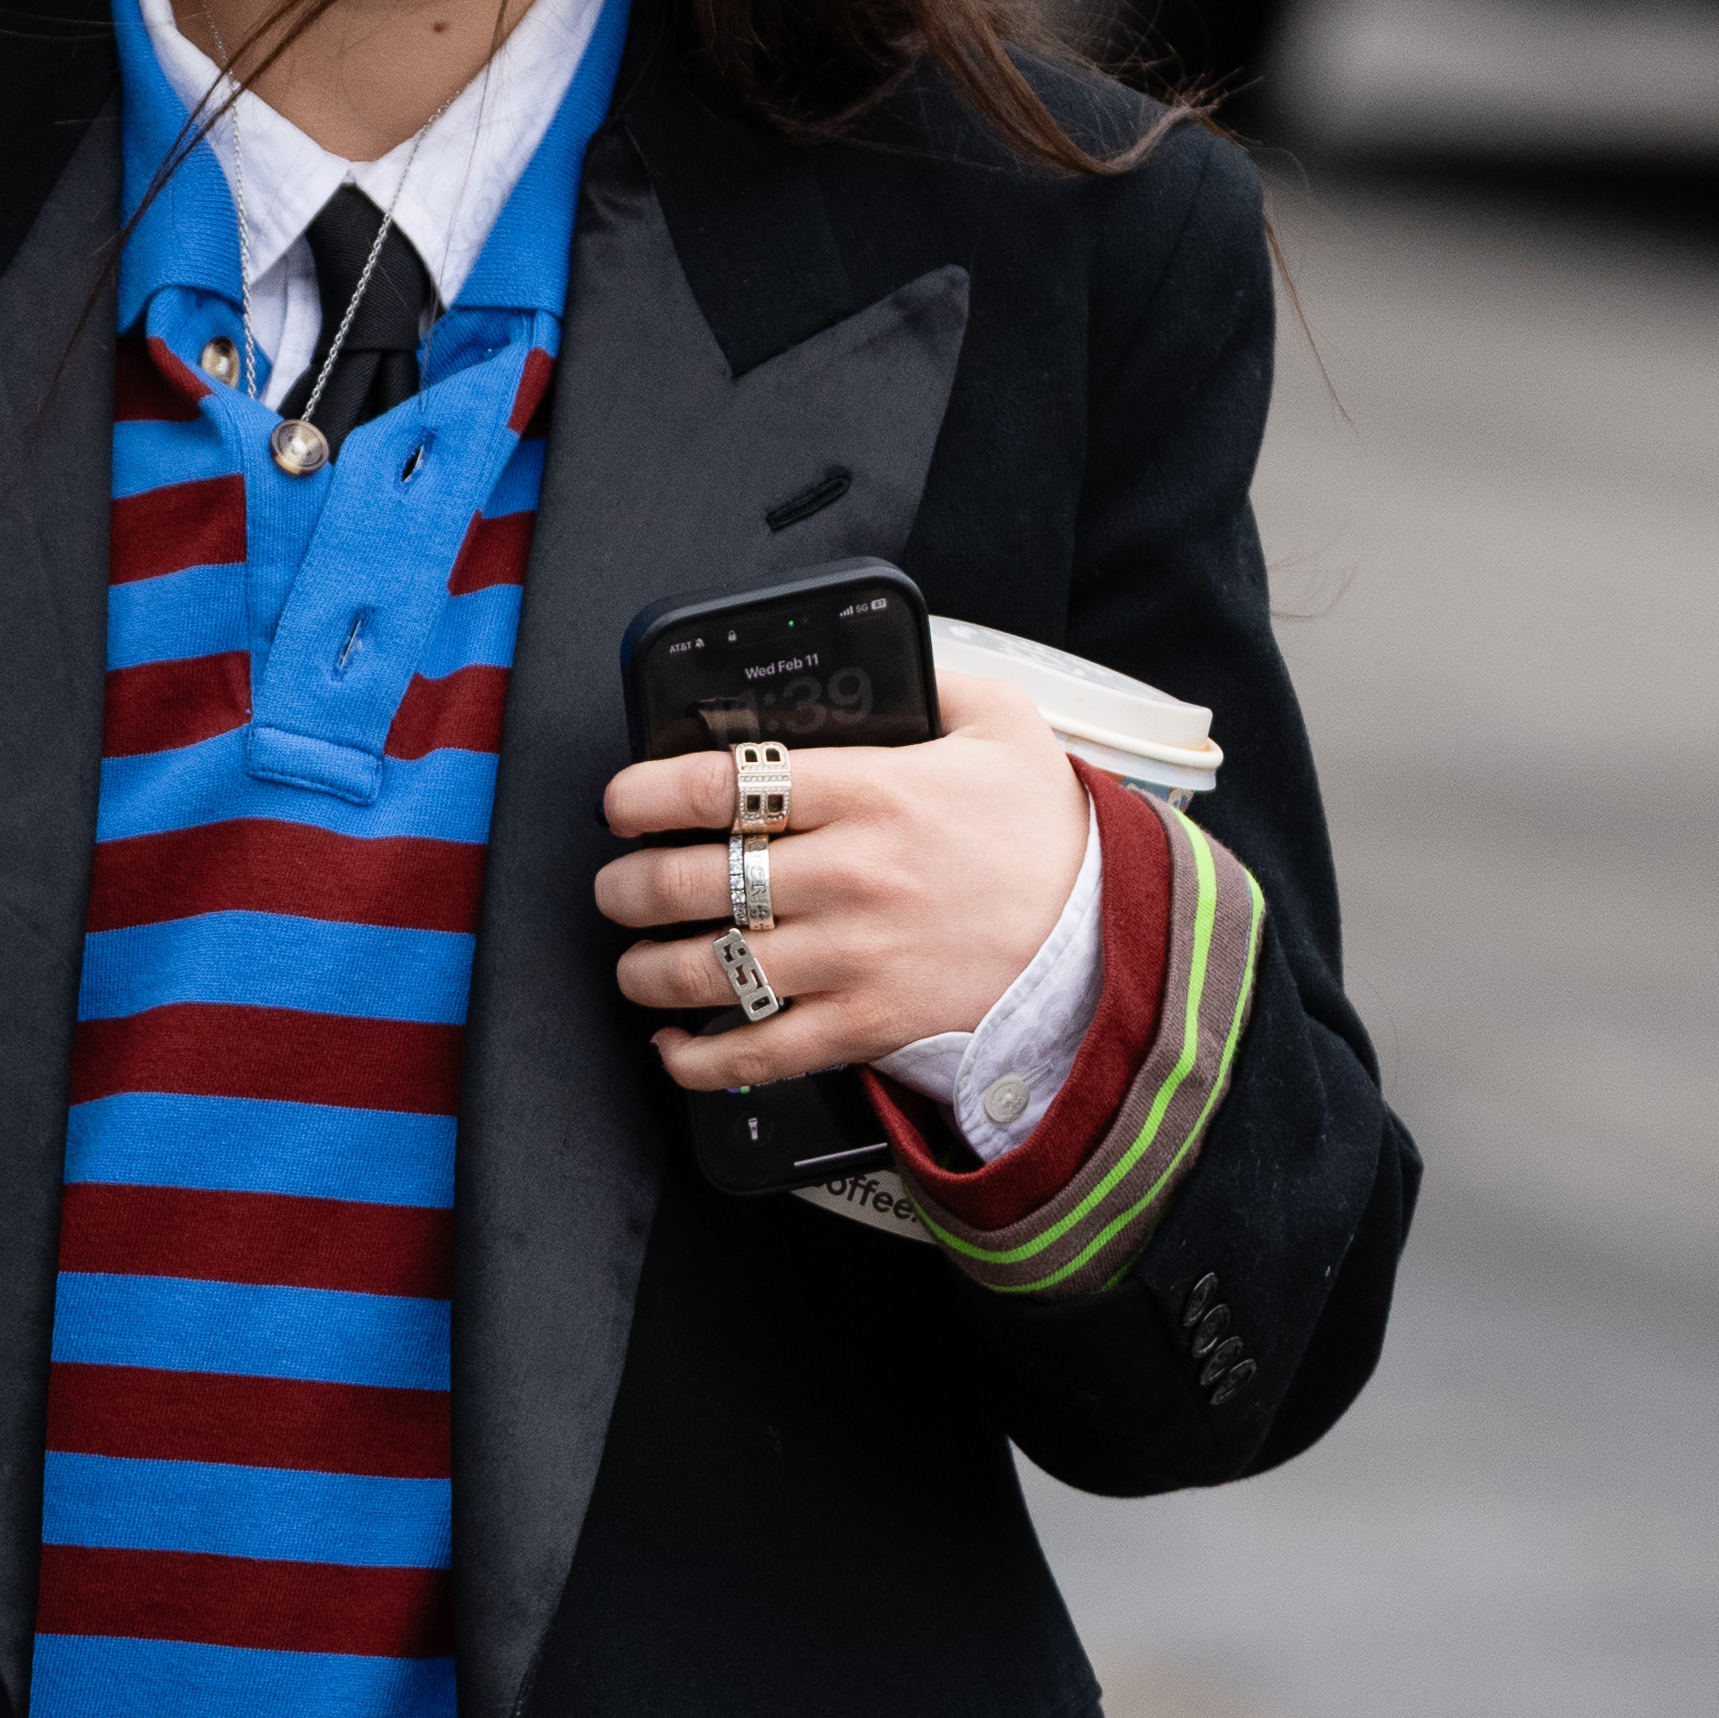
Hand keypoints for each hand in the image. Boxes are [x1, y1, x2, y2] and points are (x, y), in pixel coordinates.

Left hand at [595, 661, 1090, 1094]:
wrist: (1100, 940)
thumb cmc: (1047, 835)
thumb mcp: (1003, 725)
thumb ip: (933, 683)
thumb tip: (886, 660)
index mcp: (872, 791)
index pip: (724, 783)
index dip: (647, 793)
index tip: (621, 804)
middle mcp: (850, 874)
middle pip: (694, 880)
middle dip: (629, 886)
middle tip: (618, 886)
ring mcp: (853, 956)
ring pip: (709, 968)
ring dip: (645, 968)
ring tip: (633, 961)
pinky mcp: (865, 1025)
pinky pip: (756, 1051)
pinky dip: (697, 1057)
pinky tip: (673, 1044)